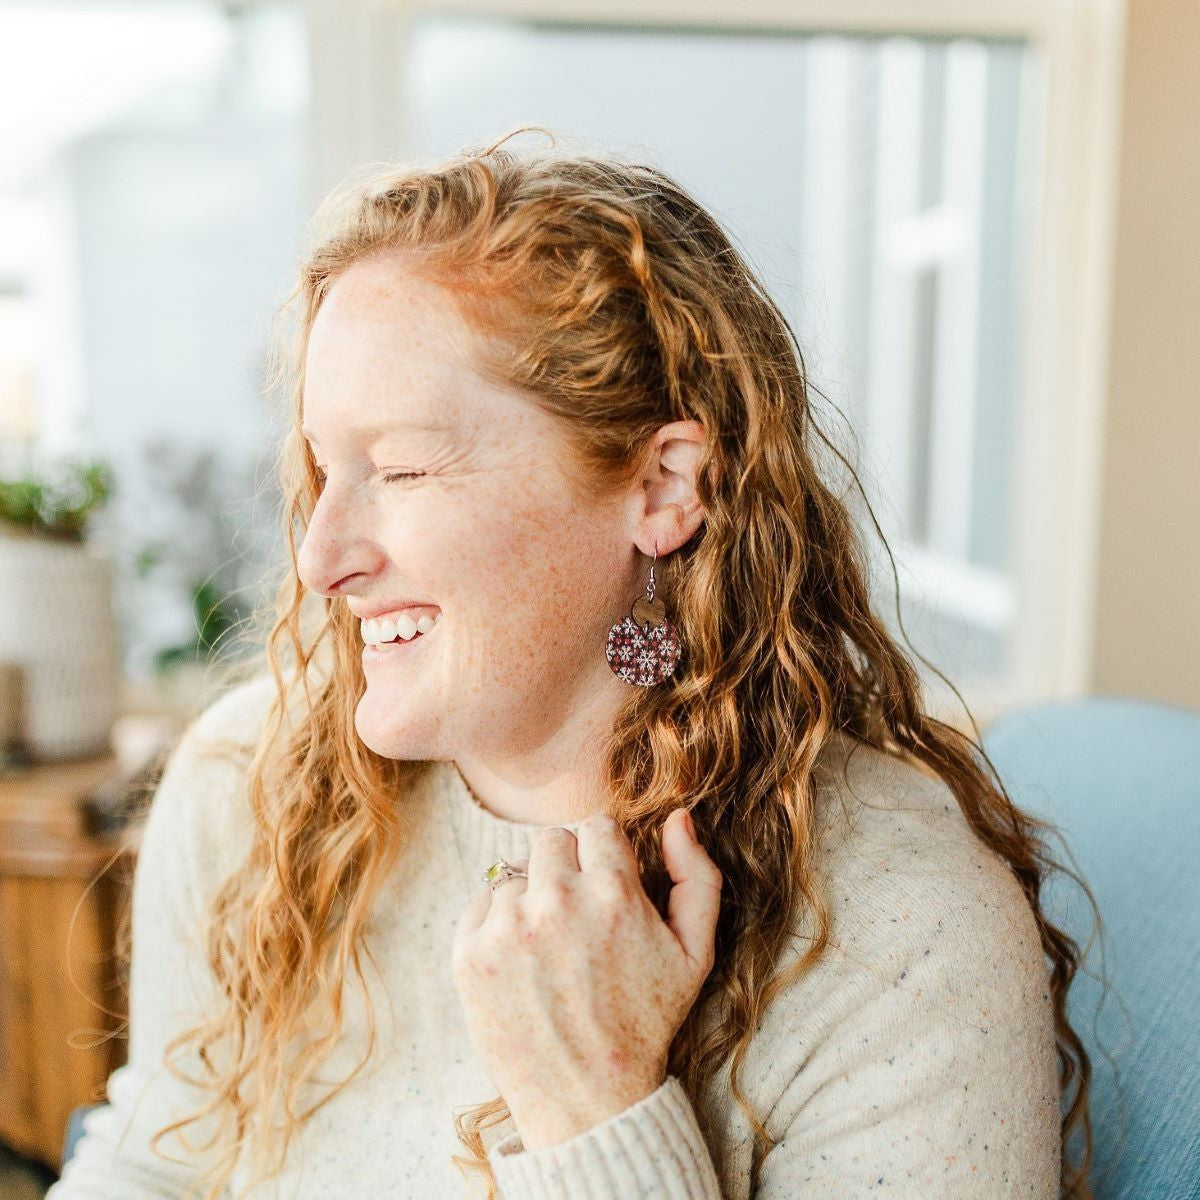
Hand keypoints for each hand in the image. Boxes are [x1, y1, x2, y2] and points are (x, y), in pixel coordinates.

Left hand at [450, 808, 721, 1149]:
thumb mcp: (695, 954)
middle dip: (568, 869)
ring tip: (552, 951)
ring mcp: (507, 929)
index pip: (597, 826)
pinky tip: (524, 962)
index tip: (607, 889)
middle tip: (579, 918)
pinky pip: (482, 903)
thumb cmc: (646, 1022)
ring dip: (533, 899)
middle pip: (552, 840)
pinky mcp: (469, 954)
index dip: (606, 857)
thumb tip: (679, 818)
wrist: (587, 1101)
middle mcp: (556, 903)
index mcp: (614, 893)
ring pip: (516, 874)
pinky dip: (499, 923)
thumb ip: (697, 876)